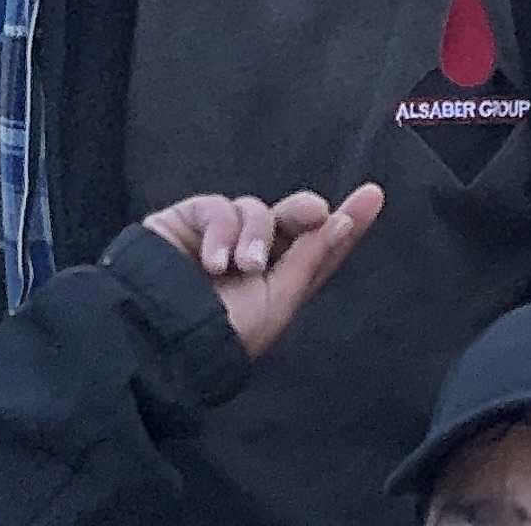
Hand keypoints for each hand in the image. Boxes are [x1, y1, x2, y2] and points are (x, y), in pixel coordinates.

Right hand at [146, 185, 385, 360]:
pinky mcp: (188, 222)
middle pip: (290, 217)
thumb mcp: (276, 302)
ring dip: (254, 235)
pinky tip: (213, 261)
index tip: (373, 195)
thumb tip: (340, 221)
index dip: (346, 223)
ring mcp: (219, 237)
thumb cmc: (219, 333)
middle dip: (303, 212)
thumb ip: (309, 260)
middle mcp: (251, 256)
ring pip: (256, 210)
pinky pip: (217, 207)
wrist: (157, 336)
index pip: (317, 246)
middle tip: (312, 213)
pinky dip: (221, 229)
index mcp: (278, 282)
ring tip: (240, 268)